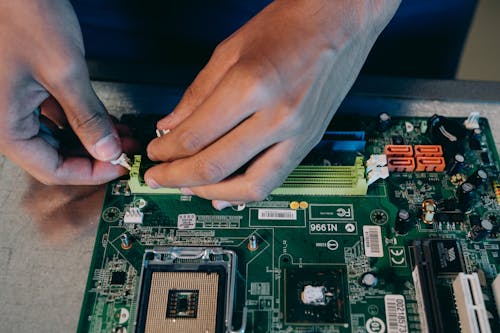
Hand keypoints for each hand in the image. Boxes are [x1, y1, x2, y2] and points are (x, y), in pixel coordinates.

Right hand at [0, 0, 124, 184]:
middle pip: (54, 157)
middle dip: (94, 156)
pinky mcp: (27, 91)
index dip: (89, 173)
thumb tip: (106, 149)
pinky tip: (105, 119)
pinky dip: (81, 121)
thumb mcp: (63, 72)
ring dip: (91, 139)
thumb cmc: (22, 15)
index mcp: (5, 125)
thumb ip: (87, 116)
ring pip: (58, 138)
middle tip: (125, 152)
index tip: (118, 167)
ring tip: (121, 136)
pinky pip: (56, 117)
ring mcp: (16, 105)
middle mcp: (7, 120)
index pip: (51, 169)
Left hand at [146, 0, 399, 208]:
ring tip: (189, 188)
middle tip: (158, 178)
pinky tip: (226, 193)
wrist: (339, 21)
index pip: (196, 135)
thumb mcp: (230, 50)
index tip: (154, 153)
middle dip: (178, 177)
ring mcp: (299, 133)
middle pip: (217, 166)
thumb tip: (171, 126)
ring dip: (212, 193)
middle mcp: (278, 116)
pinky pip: (274, 180)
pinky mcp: (310, 141)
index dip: (166, 151)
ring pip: (250, 186)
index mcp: (252, 86)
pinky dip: (245, 191)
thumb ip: (197, 94)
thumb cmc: (287, 25)